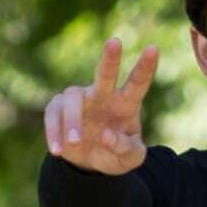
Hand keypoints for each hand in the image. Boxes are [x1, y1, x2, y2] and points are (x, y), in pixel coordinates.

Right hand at [44, 37, 159, 175]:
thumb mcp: (129, 160)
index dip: (145, 67)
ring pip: (72, 97)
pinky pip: (53, 114)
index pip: (137, 83)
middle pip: (105, 74)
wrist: (89, 164)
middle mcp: (103, 96)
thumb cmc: (115, 155)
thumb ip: (125, 149)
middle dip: (110, 59)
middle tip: (115, 42)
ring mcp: (80, 100)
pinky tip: (58, 150)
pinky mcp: (58, 108)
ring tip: (75, 142)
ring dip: (73, 119)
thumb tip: (106, 135)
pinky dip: (54, 131)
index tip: (153, 49)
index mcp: (126, 105)